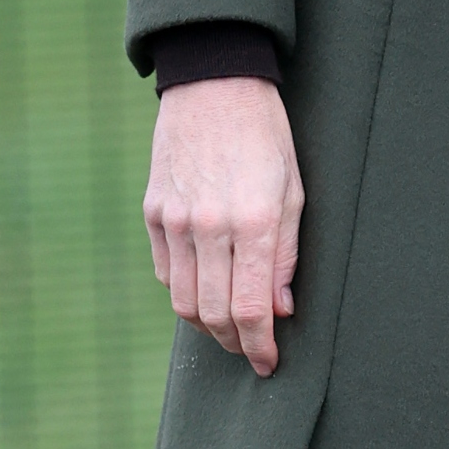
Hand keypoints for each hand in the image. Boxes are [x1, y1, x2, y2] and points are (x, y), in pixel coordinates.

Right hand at [144, 79, 303, 378]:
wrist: (215, 86)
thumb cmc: (267, 138)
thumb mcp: (295, 192)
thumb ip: (287, 255)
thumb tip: (281, 310)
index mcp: (254, 221)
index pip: (250, 308)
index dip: (260, 346)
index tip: (269, 363)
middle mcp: (209, 226)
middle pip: (213, 315)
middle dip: (236, 344)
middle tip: (253, 351)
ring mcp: (174, 221)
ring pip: (184, 302)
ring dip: (208, 326)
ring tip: (231, 329)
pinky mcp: (153, 213)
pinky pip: (167, 273)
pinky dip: (186, 293)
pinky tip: (207, 291)